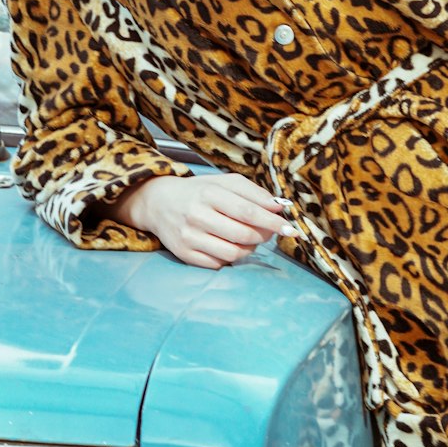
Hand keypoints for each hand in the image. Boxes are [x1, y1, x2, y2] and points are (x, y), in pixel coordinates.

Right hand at [118, 172, 293, 268]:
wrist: (158, 203)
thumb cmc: (198, 192)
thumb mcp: (223, 182)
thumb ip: (253, 192)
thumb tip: (279, 206)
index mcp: (209, 194)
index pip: (247, 211)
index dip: (271, 221)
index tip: (289, 227)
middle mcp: (197, 216)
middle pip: (243, 234)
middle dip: (264, 235)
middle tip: (269, 231)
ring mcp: (189, 238)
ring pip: (233, 253)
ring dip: (250, 248)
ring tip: (249, 238)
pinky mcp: (185, 255)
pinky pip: (219, 264)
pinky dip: (230, 257)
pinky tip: (229, 245)